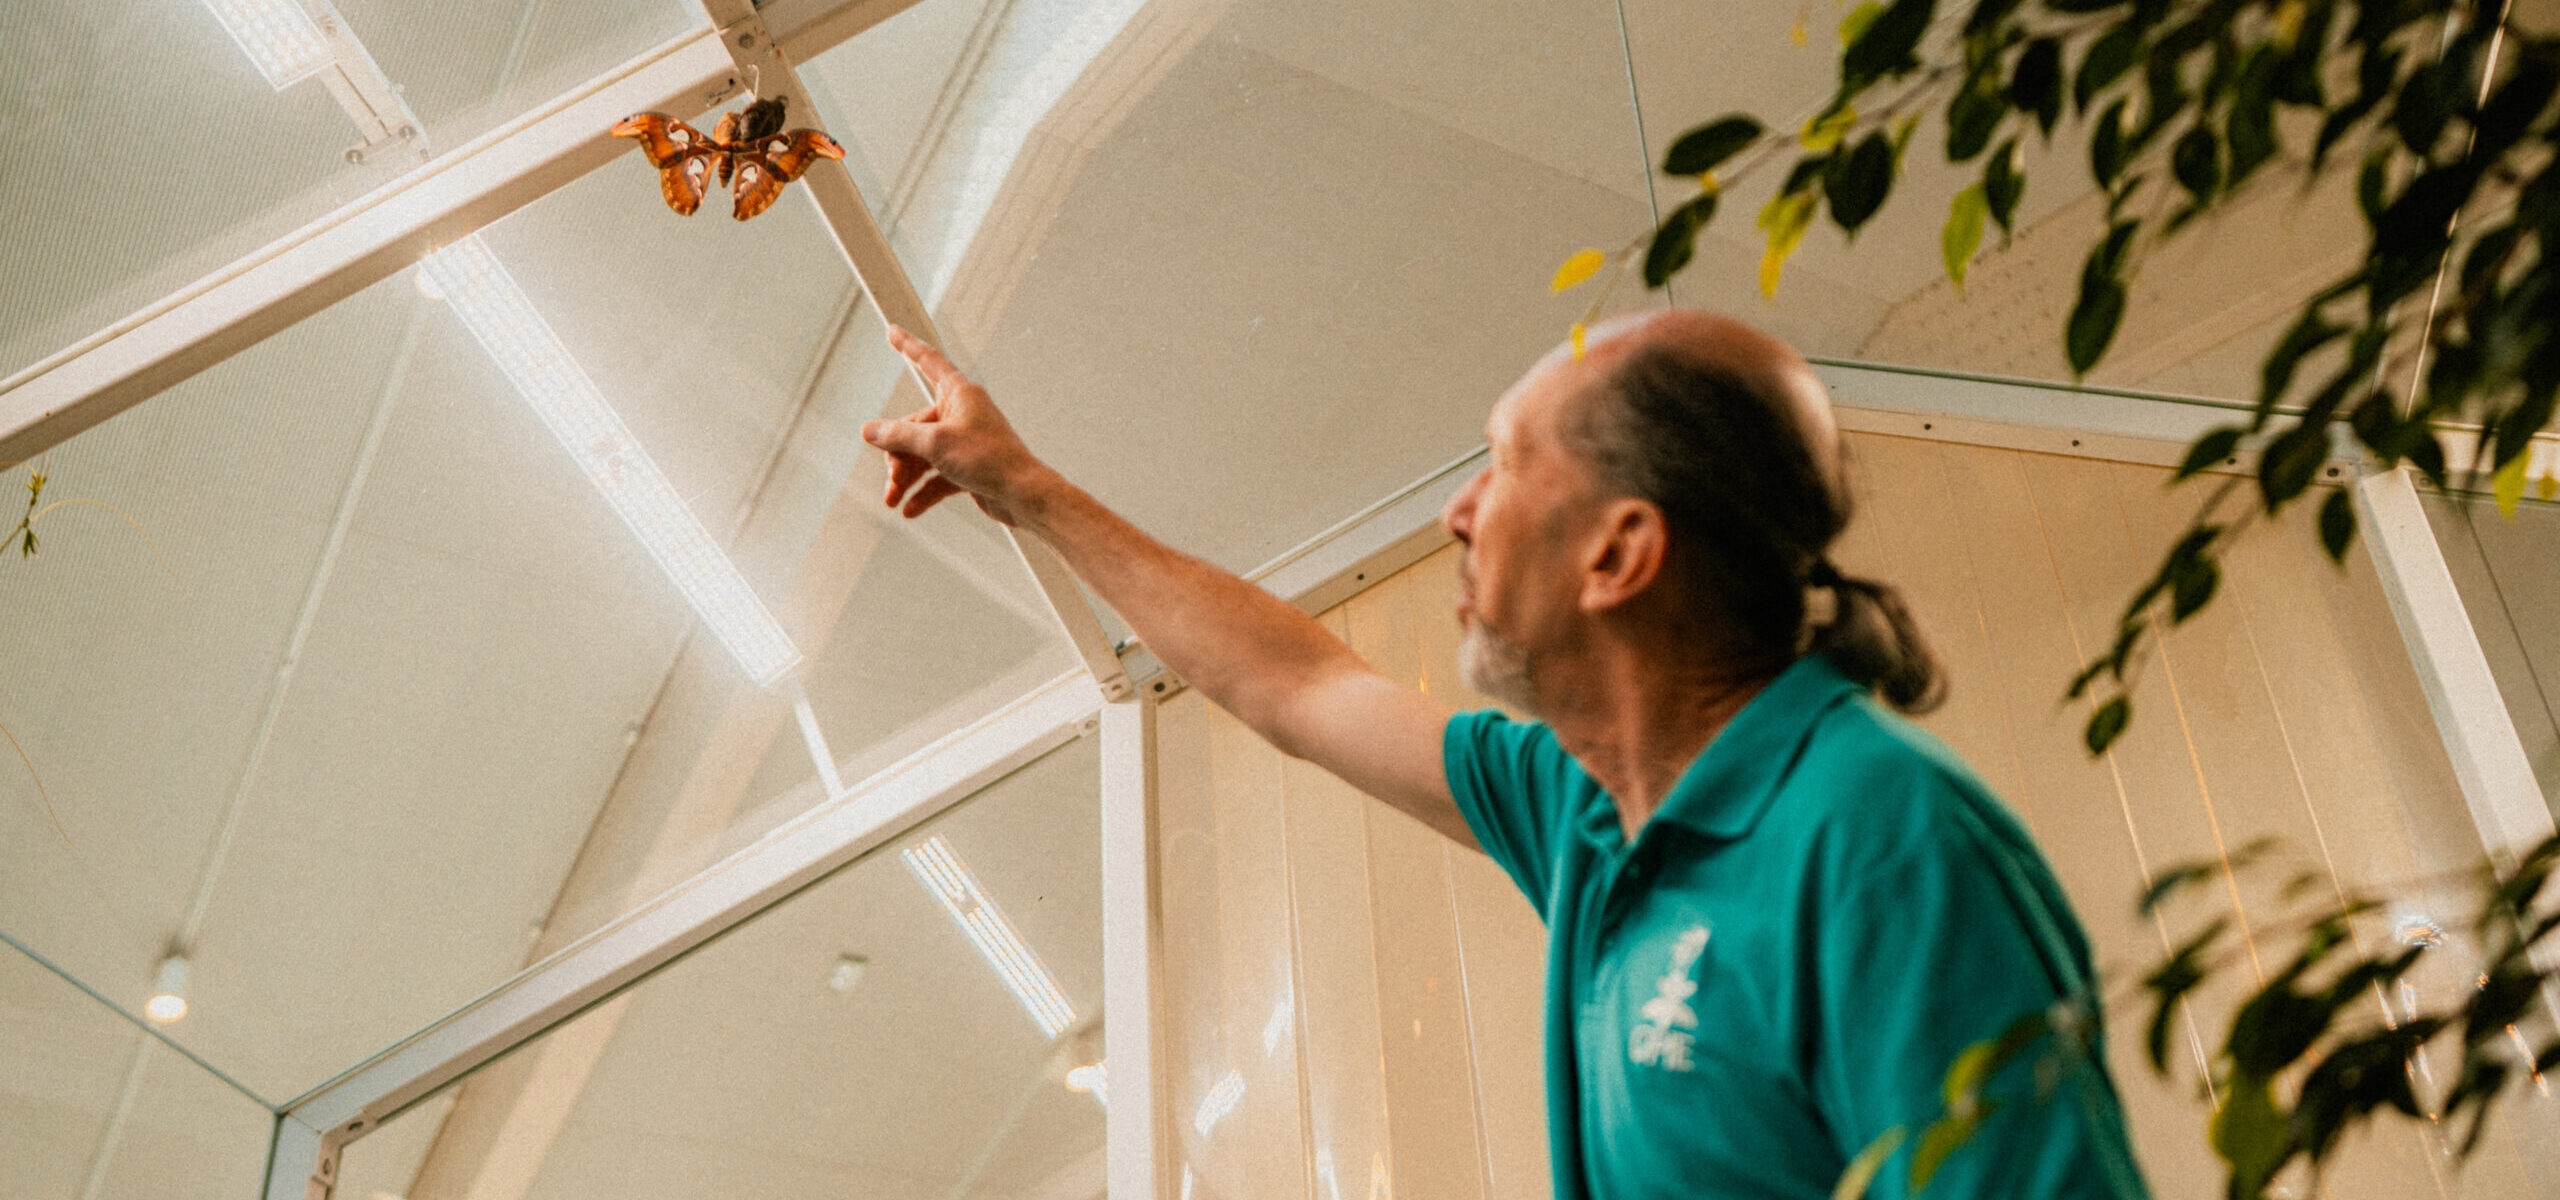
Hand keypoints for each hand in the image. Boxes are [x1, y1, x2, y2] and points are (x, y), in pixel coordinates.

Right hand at [862, 325, 1049, 524]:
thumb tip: (869, 430)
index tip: (892, 330)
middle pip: (915, 426)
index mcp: (960, 394)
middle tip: (891, 479)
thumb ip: (898, 435)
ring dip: (906, 478)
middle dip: (898, 455)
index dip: (908, 345)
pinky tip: (909, 510)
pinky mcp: (970, 468)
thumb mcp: (935, 444)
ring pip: (924, 455)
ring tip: (892, 501)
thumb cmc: (989, 460)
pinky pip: (938, 477)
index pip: (928, 361)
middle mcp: (963, 414)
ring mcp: (966, 442)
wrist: (1024, 497)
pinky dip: (923, 493)